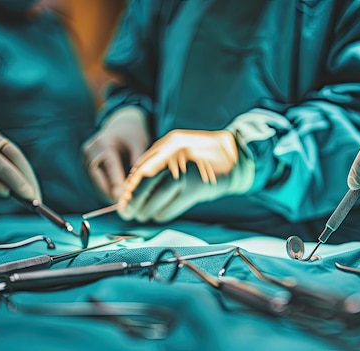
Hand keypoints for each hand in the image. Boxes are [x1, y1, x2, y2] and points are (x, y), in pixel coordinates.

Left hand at [0, 123, 40, 199]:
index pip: (1, 163)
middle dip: (27, 179)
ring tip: (34, 196)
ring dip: (26, 177)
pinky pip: (13, 157)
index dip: (17, 181)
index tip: (30, 197)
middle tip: (37, 199)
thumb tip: (7, 192)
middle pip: (15, 157)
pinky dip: (19, 172)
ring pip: (17, 157)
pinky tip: (26, 187)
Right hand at [81, 106, 150, 202]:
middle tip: (123, 206)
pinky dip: (106, 189)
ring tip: (122, 202)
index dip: (116, 182)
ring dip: (108, 192)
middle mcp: (90, 150)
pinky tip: (117, 195)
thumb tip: (137, 184)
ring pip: (96, 181)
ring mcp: (85, 158)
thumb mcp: (140, 145)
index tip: (121, 197)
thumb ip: (138, 162)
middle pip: (98, 176)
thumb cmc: (133, 135)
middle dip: (110, 192)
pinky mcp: (85, 165)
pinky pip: (95, 181)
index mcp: (104, 142)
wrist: (120, 126)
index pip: (110, 165)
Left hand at [117, 129, 253, 221]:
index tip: (123, 200)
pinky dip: (163, 213)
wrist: (235, 157)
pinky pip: (173, 206)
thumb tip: (133, 185)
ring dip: (146, 210)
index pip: (141, 168)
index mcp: (169, 144)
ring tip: (142, 215)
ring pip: (157, 196)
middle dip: (133, 200)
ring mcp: (188, 171)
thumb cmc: (203, 156)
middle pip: (145, 181)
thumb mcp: (179, 148)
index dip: (130, 187)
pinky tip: (159, 215)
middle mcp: (177, 155)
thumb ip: (158, 161)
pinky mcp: (198, 187)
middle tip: (127, 212)